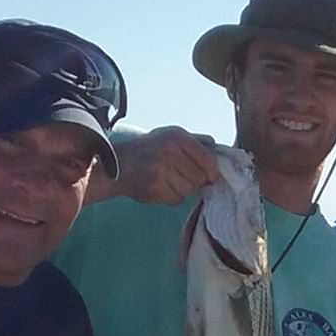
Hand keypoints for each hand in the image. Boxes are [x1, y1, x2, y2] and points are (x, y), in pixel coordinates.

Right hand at [94, 126, 218, 205]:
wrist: (116, 163)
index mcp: (177, 137)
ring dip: (183, 190)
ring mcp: (160, 170)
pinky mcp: (153, 188)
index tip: (209, 176)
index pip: (210, 161)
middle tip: (181, 176)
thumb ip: (195, 142)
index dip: (212, 172)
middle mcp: (169, 151)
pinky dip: (172, 197)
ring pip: (189, 191)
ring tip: (168, 180)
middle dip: (195, 181)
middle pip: (201, 179)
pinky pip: (177, 200)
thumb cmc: (149, 150)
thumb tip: (219, 150)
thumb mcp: (170, 136)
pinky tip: (161, 187)